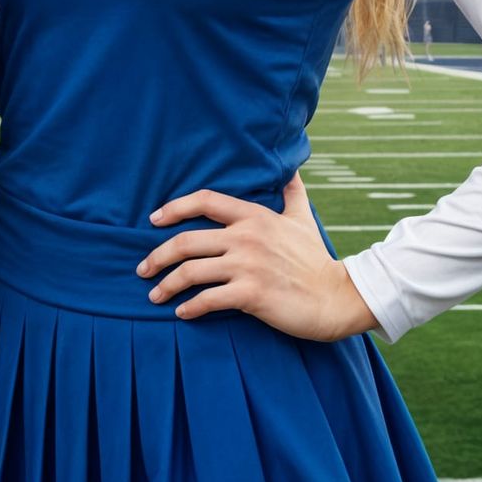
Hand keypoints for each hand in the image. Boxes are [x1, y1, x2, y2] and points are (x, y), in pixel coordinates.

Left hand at [136, 174, 376, 341]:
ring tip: (154, 295)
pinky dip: (189, 307)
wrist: (338, 297)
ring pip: (191, 272)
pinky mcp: (251, 295)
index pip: (204, 200)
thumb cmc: (316, 259)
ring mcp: (247, 266)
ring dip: (166, 284)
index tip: (153, 220)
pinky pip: (208, 300)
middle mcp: (246, 237)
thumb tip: (291, 168)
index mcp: (253, 216)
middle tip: (142, 268)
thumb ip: (292, 193)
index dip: (174, 208)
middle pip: (186, 241)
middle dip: (157, 256)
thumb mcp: (303, 218)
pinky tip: (182, 313)